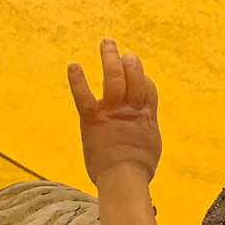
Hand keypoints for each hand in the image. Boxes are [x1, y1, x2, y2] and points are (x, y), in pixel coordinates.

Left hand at [68, 39, 161, 183]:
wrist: (124, 181)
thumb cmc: (137, 172)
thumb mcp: (150, 148)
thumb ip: (146, 132)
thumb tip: (145, 132)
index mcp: (146, 116)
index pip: (148, 87)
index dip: (144, 79)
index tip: (138, 79)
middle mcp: (131, 109)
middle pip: (134, 75)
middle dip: (129, 61)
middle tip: (123, 54)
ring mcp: (112, 112)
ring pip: (114, 76)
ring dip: (110, 57)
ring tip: (107, 43)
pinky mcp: (93, 120)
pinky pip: (83, 95)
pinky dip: (77, 80)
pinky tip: (73, 66)